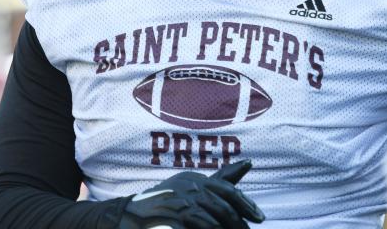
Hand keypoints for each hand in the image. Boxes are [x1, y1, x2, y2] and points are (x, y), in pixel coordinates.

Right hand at [118, 159, 264, 228]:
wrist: (125, 217)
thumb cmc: (163, 202)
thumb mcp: (190, 186)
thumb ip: (219, 179)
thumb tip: (248, 163)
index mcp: (195, 180)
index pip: (227, 191)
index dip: (246, 205)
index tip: (260, 218)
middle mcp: (188, 188)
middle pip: (223, 207)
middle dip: (239, 223)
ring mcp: (179, 204)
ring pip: (213, 221)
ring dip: (227, 228)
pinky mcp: (172, 220)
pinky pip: (200, 226)